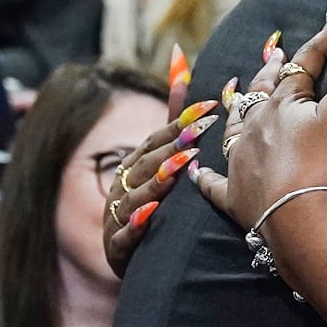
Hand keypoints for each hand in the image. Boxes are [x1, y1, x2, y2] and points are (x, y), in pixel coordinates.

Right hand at [98, 46, 215, 275]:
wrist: (132, 261)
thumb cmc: (151, 205)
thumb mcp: (160, 161)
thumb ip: (172, 120)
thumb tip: (182, 66)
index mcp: (133, 166)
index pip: (157, 140)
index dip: (181, 125)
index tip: (210, 109)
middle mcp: (122, 187)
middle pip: (147, 163)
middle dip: (173, 147)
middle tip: (200, 132)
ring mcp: (117, 216)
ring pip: (136, 195)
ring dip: (157, 180)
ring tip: (178, 167)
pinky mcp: (117, 248)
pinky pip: (125, 234)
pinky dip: (137, 223)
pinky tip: (152, 212)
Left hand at [194, 0, 326, 235]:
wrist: (305, 223)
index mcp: (282, 104)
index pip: (304, 65)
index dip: (323, 42)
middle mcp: (254, 127)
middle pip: (262, 91)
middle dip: (271, 72)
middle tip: (274, 55)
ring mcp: (240, 163)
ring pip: (233, 129)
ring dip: (236, 111)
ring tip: (235, 98)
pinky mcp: (235, 199)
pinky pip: (213, 184)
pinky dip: (205, 176)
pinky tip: (194, 170)